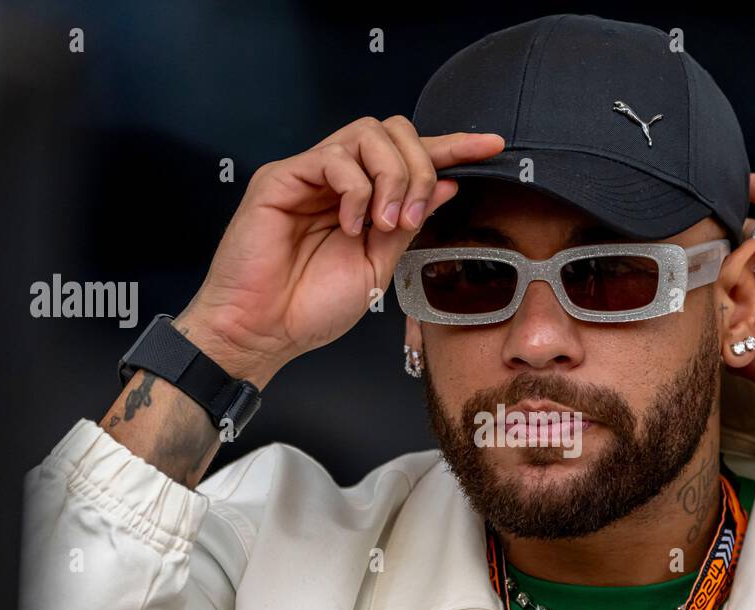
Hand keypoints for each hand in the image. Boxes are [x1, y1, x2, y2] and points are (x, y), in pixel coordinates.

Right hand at [177, 117, 504, 386]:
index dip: (452, 147)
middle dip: (420, 167)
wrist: (263, 332)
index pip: (411, 158)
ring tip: (385, 223)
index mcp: (362, 200)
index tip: (492, 147)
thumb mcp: (379, 266)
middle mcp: (337, 181)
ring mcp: (308, 176)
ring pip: (368, 134)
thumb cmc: (310, 307)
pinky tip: (351, 224)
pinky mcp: (280, 178)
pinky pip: (333, 157)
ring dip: (392, 177)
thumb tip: (448, 187)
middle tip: (412, 216)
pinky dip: (355, 189)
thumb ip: (410, 223)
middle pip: (393, 132)